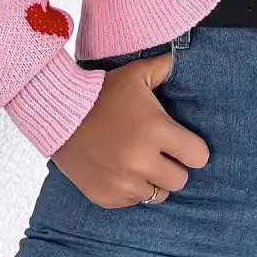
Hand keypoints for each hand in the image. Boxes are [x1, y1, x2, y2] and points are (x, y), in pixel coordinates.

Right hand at [50, 50, 209, 208]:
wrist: (58, 113)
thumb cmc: (102, 92)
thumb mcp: (135, 74)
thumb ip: (164, 67)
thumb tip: (181, 55)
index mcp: (156, 131)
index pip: (198, 156)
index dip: (193, 149)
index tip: (183, 143)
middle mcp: (142, 161)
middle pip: (180, 180)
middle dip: (173, 166)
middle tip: (160, 153)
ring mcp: (123, 183)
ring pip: (157, 195)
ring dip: (153, 180)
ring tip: (140, 163)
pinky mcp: (106, 196)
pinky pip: (132, 201)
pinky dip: (130, 189)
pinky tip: (121, 171)